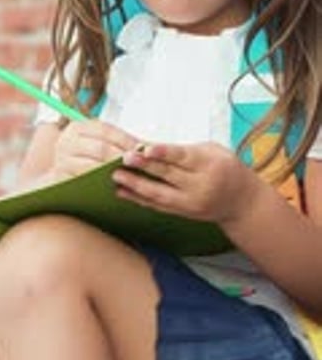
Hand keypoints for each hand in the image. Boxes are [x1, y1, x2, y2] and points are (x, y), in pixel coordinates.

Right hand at [51, 119, 138, 180]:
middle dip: (123, 157)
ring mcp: (62, 161)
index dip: (126, 140)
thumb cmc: (86, 154)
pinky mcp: (62, 179)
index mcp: (77, 128)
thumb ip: (118, 141)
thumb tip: (149, 146)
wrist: (62, 171)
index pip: (106, 130)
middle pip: (100, 148)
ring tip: (133, 176)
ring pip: (93, 167)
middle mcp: (66, 142)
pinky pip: (86, 182)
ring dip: (115, 172)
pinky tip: (118, 186)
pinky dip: (103, 184)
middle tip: (142, 164)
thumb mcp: (98, 141)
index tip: (144, 148)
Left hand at [113, 141, 263, 225]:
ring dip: (135, 185)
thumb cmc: (226, 168)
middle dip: (144, 166)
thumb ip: (185, 149)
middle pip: (168, 175)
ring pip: (159, 194)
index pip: (182, 158)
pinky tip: (122, 192)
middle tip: (123, 158)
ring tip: (116, 176)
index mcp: (210, 165)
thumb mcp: (213, 150)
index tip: (144, 148)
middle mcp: (200, 186)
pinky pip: (158, 206)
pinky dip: (139, 199)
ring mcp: (191, 202)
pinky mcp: (183, 213)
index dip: (162, 153)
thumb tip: (150, 145)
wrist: (242, 202)